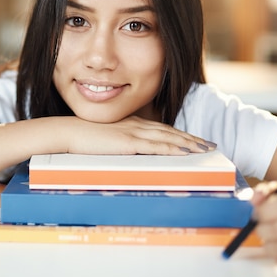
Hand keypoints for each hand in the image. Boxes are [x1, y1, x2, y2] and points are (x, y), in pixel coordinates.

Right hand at [63, 115, 213, 155]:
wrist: (67, 133)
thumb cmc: (80, 137)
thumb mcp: (103, 138)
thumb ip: (117, 142)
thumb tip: (125, 151)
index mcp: (130, 124)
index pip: (161, 129)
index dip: (180, 134)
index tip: (194, 140)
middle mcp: (136, 125)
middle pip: (170, 131)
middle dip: (191, 138)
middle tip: (210, 145)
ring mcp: (133, 133)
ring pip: (168, 137)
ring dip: (189, 143)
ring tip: (205, 149)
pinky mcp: (129, 142)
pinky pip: (157, 146)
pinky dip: (173, 148)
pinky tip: (186, 152)